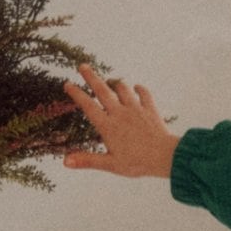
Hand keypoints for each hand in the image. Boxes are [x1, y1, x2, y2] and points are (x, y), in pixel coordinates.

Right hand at [63, 64, 179, 177]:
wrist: (166, 157)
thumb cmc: (138, 163)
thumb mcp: (111, 164)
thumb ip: (88, 160)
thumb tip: (65, 161)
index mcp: (108, 126)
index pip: (88, 106)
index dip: (76, 94)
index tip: (67, 84)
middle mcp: (120, 113)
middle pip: (103, 90)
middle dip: (91, 77)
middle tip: (82, 66)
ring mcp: (136, 110)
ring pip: (123, 89)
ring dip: (116, 84)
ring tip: (111, 81)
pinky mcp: (150, 110)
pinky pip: (145, 94)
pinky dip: (140, 90)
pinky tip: (137, 88)